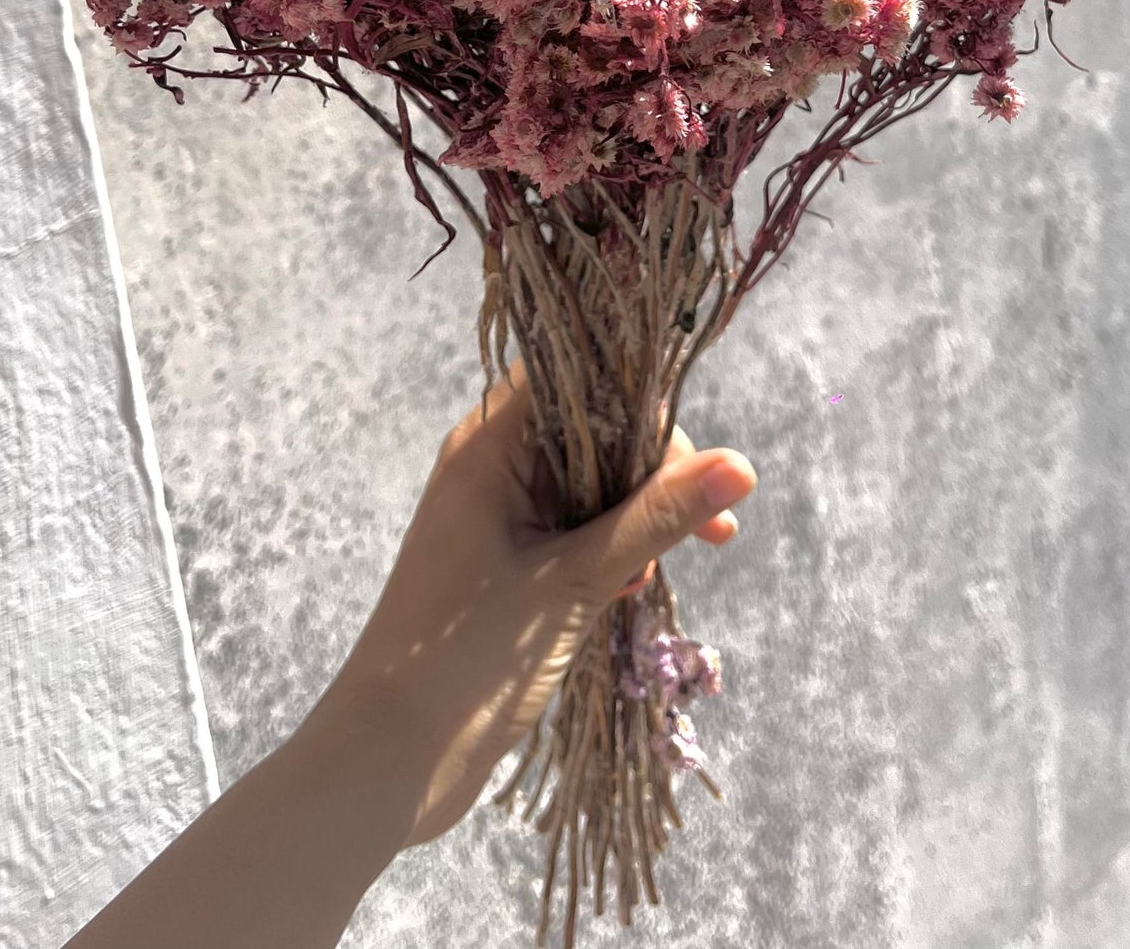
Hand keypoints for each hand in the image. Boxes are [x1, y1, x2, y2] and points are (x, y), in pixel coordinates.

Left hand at [317, 356, 756, 849]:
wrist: (389, 757)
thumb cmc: (467, 657)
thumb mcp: (575, 580)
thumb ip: (656, 518)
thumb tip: (741, 463)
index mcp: (486, 446)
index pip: (570, 372)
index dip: (634, 392)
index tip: (690, 444)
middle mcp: (490, 467)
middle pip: (589, 426)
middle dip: (655, 465)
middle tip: (713, 519)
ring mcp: (498, 517)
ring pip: (589, 482)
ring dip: (641, 512)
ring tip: (699, 547)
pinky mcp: (508, 564)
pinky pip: (576, 528)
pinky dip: (614, 546)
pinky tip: (637, 582)